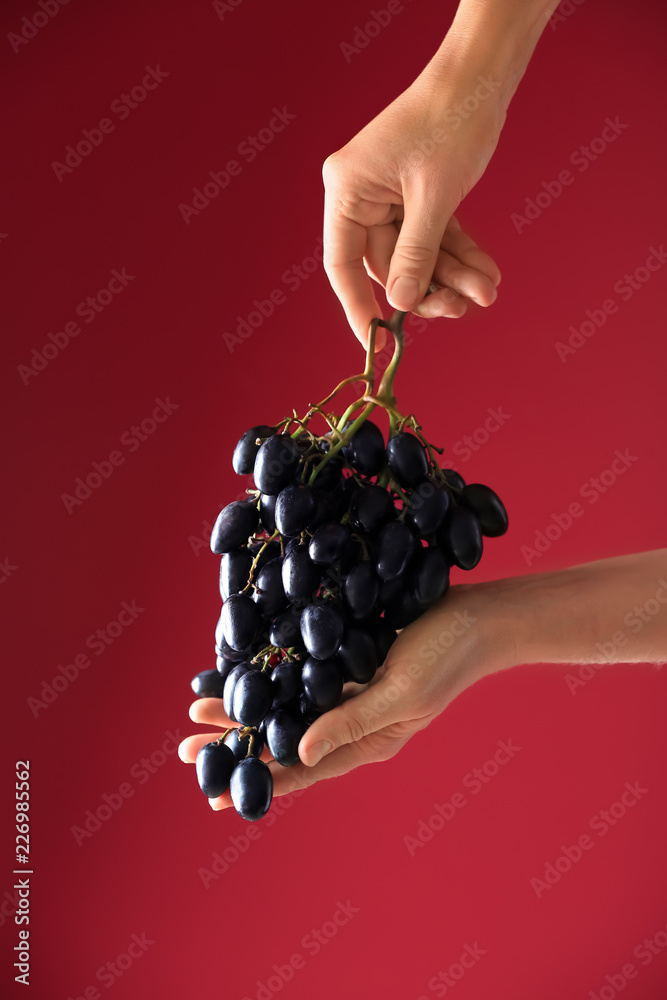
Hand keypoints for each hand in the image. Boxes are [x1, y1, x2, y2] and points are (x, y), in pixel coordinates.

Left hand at [178, 583, 516, 810]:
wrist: (478, 615)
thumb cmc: (447, 657)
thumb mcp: (401, 694)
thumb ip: (351, 723)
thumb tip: (299, 751)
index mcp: (368, 741)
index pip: (302, 768)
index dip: (258, 781)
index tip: (214, 797)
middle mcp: (353, 720)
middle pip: (283, 736)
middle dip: (236, 741)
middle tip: (186, 748)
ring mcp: (350, 689)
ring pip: (286, 704)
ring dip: (245, 706)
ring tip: (201, 709)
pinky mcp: (349, 660)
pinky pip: (300, 672)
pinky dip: (270, 673)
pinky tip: (245, 669)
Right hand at [322, 73, 504, 348]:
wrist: (483, 76)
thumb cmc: (451, 121)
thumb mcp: (433, 197)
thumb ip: (415, 254)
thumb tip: (399, 304)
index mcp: (347, 191)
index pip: (343, 264)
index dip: (357, 306)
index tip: (375, 343)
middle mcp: (362, 196)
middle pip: (390, 264)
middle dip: (431, 287)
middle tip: (462, 307)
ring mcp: (390, 197)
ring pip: (418, 255)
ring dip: (452, 276)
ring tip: (487, 290)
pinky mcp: (418, 196)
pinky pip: (436, 237)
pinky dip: (460, 255)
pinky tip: (486, 273)